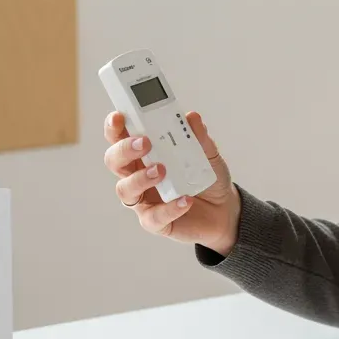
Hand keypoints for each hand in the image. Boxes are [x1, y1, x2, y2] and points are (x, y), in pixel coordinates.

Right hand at [103, 110, 241, 254]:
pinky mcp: (155, 221)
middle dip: (124, 149)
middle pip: (114, 160)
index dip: (114, 126)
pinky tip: (185, 200)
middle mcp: (137, 174)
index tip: (119, 116)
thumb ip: (199, 137)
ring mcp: (143, 199)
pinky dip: (169, 208)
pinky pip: (153, 217)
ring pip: (125, 190)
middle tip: (145, 143)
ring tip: (162, 170)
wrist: (223, 207)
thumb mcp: (208, 153)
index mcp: (144, 152)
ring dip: (140, 178)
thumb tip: (191, 117)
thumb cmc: (206, 175)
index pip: (120, 136)